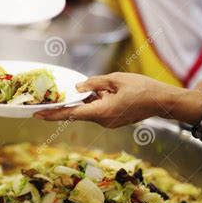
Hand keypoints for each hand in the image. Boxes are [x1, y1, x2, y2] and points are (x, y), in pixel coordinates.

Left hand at [34, 72, 195, 127]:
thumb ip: (94, 83)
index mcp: (101, 112)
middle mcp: (103, 121)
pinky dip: (94, 101)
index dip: (52, 114)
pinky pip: (98, 110)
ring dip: (85, 100)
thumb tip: (77, 87)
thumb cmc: (143, 89)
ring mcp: (109, 122)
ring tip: (92, 89)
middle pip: (78, 112)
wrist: (164, 102)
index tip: (37, 114)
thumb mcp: (116, 80)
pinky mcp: (113, 120)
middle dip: (67, 103)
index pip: (71, 114)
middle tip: (49, 97)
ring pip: (89, 110)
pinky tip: (101, 91)